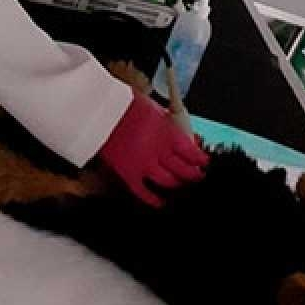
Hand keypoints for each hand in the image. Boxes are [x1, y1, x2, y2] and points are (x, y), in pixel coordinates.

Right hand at [98, 89, 208, 206]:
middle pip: (184, 170)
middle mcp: (160, 150)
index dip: (200, 160)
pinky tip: (160, 202)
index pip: (192, 152)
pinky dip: (154, 199)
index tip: (203, 162)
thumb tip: (179, 131)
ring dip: (177, 184)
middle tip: (196, 176)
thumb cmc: (124, 103)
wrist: (101, 108)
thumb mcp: (154, 108)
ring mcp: (145, 164)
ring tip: (180, 185)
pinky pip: (144, 192)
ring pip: (168, 182)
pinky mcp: (129, 173)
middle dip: (193, 175)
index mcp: (169, 132)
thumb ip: (168, 123)